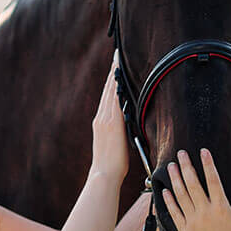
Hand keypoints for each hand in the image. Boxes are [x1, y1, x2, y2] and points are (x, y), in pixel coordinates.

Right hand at [90, 53, 128, 183]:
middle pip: (107, 90)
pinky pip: (115, 101)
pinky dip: (117, 88)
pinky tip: (122, 78)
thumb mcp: (114, 143)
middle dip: (113, 72)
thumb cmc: (112, 164)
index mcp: (101, 122)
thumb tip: (129, 122)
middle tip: (117, 56)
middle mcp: (101, 118)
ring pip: (111, 93)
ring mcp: (105, 120)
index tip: (115, 67)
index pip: (107, 96)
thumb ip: (119, 129)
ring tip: (119, 60)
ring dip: (115, 76)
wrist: (104, 174)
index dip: (111, 80)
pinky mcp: (112, 124)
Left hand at [163, 149, 230, 230]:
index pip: (213, 179)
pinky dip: (169, 200)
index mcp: (222, 207)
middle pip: (193, 183)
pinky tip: (165, 190)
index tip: (203, 151)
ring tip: (171, 166)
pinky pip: (174, 212)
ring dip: (175, 179)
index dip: (207, 164)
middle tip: (180, 153)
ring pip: (181, 195)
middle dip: (186, 166)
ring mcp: (193, 222)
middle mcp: (205, 212)